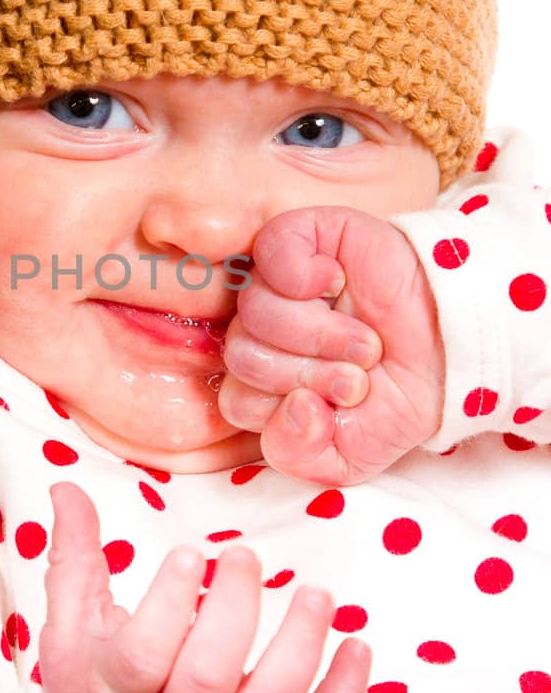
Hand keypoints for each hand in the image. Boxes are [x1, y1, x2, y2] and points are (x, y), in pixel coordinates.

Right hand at [38, 484, 369, 692]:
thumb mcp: (68, 634)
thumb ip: (74, 560)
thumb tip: (68, 488)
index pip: (142, 656)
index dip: (167, 605)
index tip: (189, 554)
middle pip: (206, 681)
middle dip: (233, 615)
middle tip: (246, 557)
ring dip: (297, 652)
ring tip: (316, 595)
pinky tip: (357, 649)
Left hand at [219, 207, 444, 484]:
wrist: (455, 350)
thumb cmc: (399, 397)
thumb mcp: (350, 456)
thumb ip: (299, 455)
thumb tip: (293, 408)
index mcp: (267, 380)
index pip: (237, 399)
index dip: (286, 412)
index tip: (340, 409)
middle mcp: (266, 332)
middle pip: (243, 355)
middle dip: (307, 374)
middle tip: (358, 376)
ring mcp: (278, 283)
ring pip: (255, 310)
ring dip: (319, 333)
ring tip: (365, 341)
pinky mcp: (302, 236)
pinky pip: (269, 250)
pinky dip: (302, 274)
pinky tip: (337, 284)